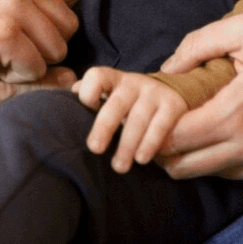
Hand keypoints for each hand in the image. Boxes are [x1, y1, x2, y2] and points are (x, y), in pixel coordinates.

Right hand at [0, 0, 79, 91]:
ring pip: (57, 51)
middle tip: (2, 47)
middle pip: (69, 27)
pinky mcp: (2, 34)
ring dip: (29, 65)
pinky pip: (36, 70)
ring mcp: (11, 5)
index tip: (19, 29)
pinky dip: (14, 78)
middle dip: (43, 47)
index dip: (50, 23)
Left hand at [73, 67, 187, 173]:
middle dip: (104, 126)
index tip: (86, 109)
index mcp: (114, 79)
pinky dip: (151, 143)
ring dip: (128, 144)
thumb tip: (69, 94)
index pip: (97, 77)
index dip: (88, 92)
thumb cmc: (129, 102)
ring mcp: (154, 93)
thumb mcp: (111, 95)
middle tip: (94, 149)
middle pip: (117, 103)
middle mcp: (134, 83)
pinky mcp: (173, 105)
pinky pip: (161, 125)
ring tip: (119, 166)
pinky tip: (142, 159)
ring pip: (138, 118)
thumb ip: (90, 95)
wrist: (170, 94)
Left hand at [156, 11, 242, 183]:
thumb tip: (166, 69)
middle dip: (166, 151)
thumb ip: (199, 44)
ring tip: (197, 129)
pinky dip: (234, 160)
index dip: (154, 130)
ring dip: (200, 157)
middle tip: (161, 130)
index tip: (150, 117)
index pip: (175, 138)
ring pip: (216, 174)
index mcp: (237, 111)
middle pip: (186, 167)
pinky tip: (236, 134)